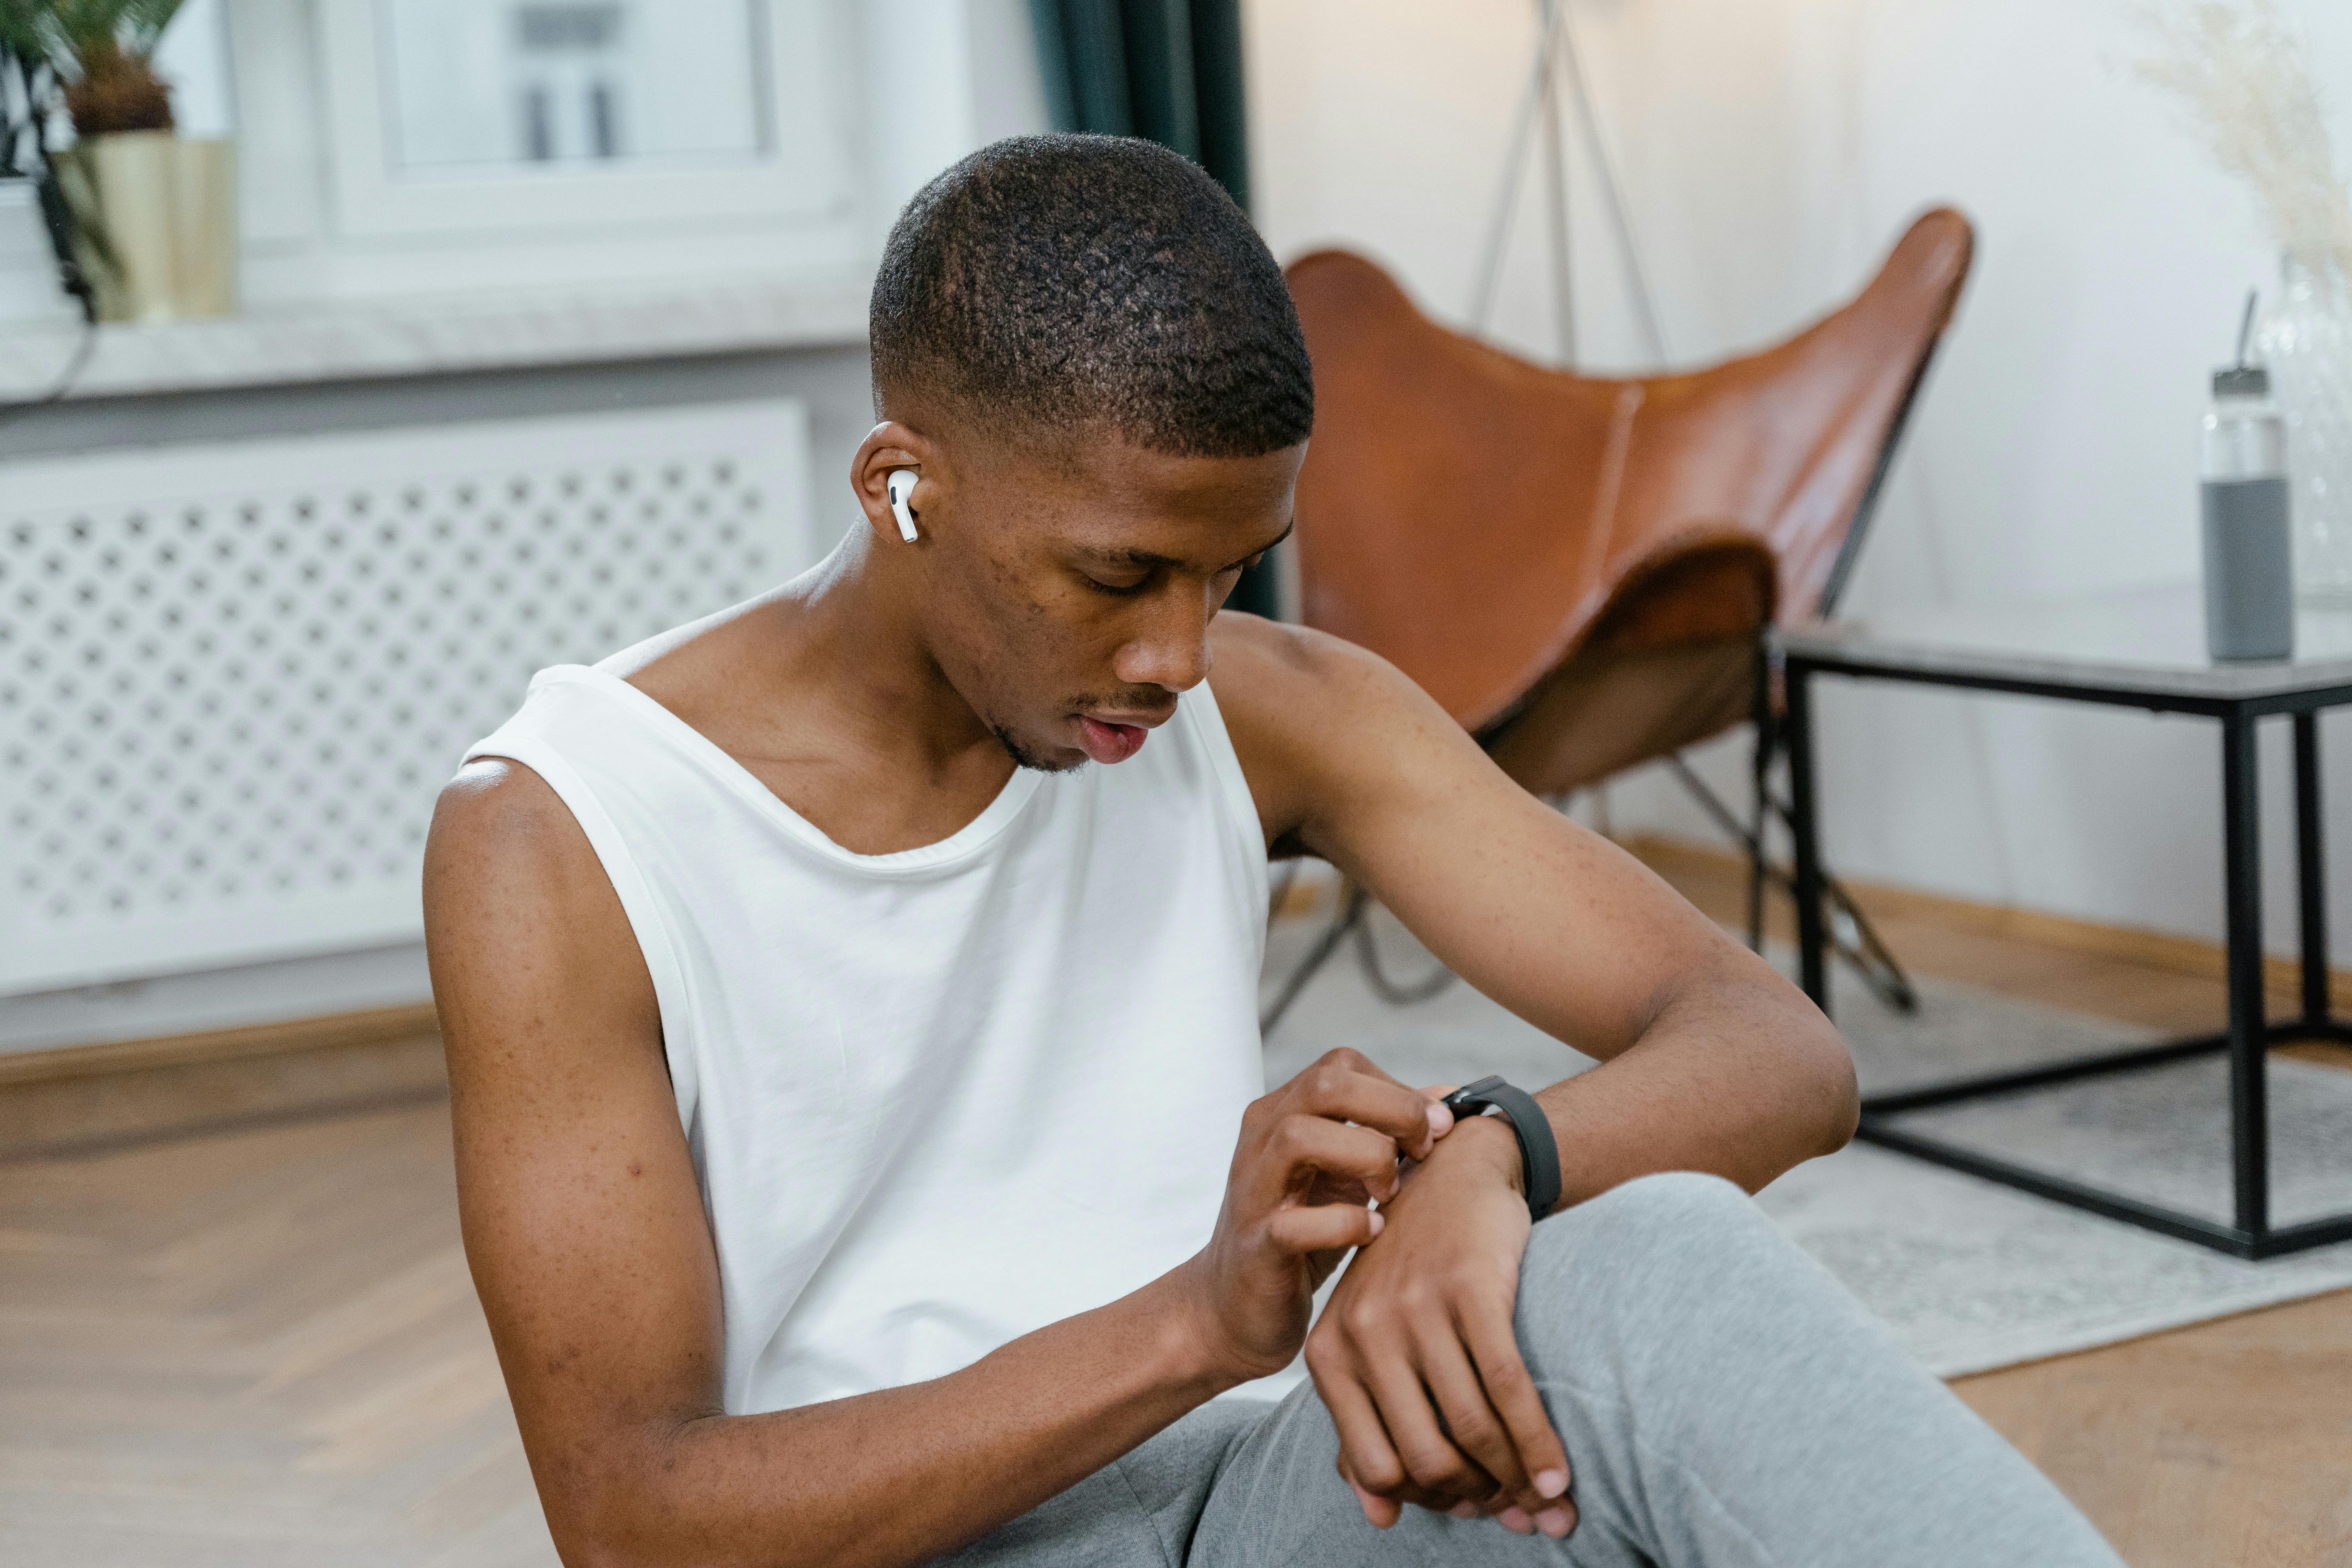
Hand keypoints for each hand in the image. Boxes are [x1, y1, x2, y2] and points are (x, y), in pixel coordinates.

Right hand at [1175, 1049, 1453, 1386]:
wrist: (1233, 1307)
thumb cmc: (1301, 1235)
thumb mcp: (1345, 1174)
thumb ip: (1386, 1134)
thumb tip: (1446, 1099)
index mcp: (1282, 1113)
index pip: (1342, 1065)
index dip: (1398, 1089)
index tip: (1435, 1129)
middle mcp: (1261, 1140)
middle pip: (1324, 1084)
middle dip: (1392, 1110)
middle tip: (1422, 1151)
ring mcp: (1254, 1191)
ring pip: (1300, 1136)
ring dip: (1366, 1157)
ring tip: (1390, 1191)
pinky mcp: (1256, 1246)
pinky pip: (1295, 1223)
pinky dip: (1346, 1223)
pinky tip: (1372, 1231)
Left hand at [1305, 1113, 1576, 1538]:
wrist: (1450, 1174)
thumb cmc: (1413, 1270)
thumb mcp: (1371, 1338)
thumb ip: (1367, 1425)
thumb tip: (1382, 1518)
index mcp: (1329, 1354)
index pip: (1374, 1467)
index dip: (1427, 1502)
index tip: (1468, 1510)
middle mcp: (1364, 1333)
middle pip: (1425, 1458)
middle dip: (1478, 1499)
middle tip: (1514, 1510)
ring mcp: (1414, 1309)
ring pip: (1470, 1430)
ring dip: (1516, 1481)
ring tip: (1547, 1504)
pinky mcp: (1468, 1290)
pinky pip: (1507, 1387)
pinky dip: (1537, 1444)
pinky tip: (1559, 1477)